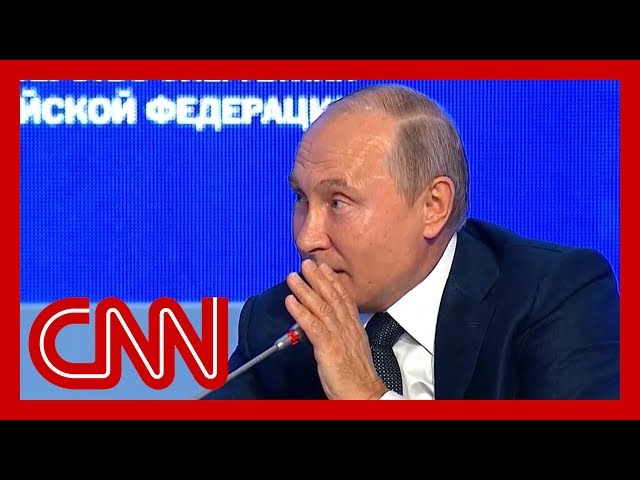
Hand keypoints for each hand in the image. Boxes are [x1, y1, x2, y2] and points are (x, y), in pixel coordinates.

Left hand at [285, 259, 387, 399]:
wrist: (363, 395)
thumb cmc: (357, 378)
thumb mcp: (353, 349)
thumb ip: (342, 335)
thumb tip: (330, 327)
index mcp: (354, 328)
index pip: (344, 298)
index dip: (333, 282)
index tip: (324, 268)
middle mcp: (347, 328)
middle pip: (332, 297)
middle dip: (318, 279)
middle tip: (307, 264)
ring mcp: (338, 336)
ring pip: (321, 307)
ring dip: (305, 290)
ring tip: (293, 277)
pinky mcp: (328, 347)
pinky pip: (312, 325)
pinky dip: (300, 311)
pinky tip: (290, 302)